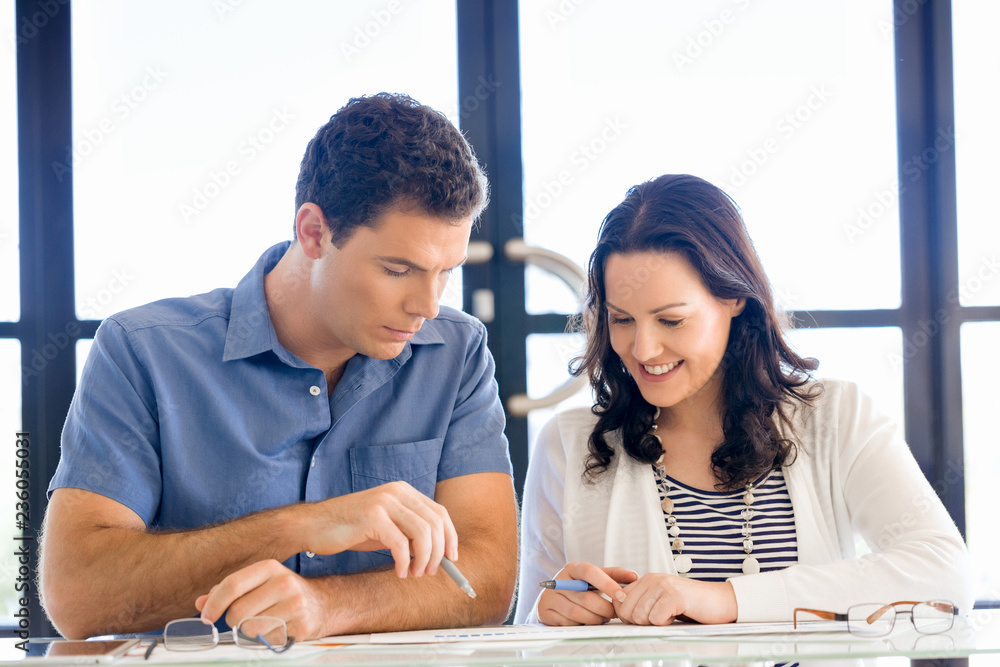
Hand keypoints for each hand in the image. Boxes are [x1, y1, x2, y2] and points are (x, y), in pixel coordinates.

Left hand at [195, 559, 327, 641]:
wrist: (321, 603)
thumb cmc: (283, 593)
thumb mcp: (258, 583)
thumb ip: (229, 591)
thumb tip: (201, 603)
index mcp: (270, 567)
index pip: (232, 584)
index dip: (214, 603)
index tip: (206, 616)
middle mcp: (284, 583)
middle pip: (238, 611)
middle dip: (234, 620)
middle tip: (245, 618)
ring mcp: (295, 604)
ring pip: (250, 629)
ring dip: (250, 631)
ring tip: (264, 622)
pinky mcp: (302, 626)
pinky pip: (268, 640)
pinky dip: (266, 638)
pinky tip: (277, 628)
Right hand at [306, 481, 458, 578]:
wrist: (314, 525)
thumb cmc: (351, 528)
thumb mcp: (387, 526)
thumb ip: (410, 532)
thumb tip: (439, 553)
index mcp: (404, 491)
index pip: (440, 512)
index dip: (450, 537)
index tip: (453, 559)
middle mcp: (397, 492)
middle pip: (435, 523)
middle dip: (439, 552)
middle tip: (430, 572)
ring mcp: (384, 502)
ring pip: (422, 533)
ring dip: (424, 559)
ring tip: (415, 573)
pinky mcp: (372, 516)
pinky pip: (400, 543)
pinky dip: (405, 562)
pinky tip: (400, 572)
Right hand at [536, 561, 637, 625]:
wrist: (553, 596)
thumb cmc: (579, 586)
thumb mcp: (595, 577)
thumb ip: (614, 575)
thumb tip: (633, 576)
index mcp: (573, 568)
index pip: (590, 572)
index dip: (607, 584)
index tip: (622, 595)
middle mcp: (559, 581)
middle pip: (586, 598)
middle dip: (604, 609)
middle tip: (612, 613)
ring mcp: (550, 597)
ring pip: (578, 613)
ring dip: (595, 619)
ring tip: (601, 617)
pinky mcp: (546, 612)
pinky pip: (569, 623)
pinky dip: (581, 624)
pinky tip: (586, 621)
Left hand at [613, 573, 737, 625]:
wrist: (721, 601)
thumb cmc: (693, 604)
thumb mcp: (662, 600)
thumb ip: (643, 602)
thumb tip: (620, 613)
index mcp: (648, 580)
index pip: (618, 599)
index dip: (627, 615)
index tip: (643, 617)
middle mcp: (653, 579)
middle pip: (625, 610)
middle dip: (640, 621)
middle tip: (659, 618)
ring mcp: (664, 586)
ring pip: (639, 616)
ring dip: (655, 622)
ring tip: (670, 614)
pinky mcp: (674, 596)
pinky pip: (656, 619)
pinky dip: (665, 623)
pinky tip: (676, 615)